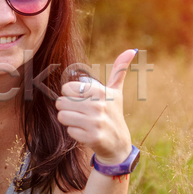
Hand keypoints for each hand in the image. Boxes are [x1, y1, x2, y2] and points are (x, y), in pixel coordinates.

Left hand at [55, 49, 137, 164]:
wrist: (119, 144)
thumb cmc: (113, 113)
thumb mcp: (116, 92)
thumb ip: (119, 70)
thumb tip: (132, 50)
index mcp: (100, 91)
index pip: (66, 88)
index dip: (71, 95)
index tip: (82, 100)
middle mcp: (98, 106)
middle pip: (61, 102)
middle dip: (67, 109)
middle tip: (81, 113)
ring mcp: (96, 122)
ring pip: (62, 116)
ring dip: (69, 121)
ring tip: (82, 122)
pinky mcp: (92, 137)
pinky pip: (69, 131)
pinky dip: (75, 133)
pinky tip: (86, 133)